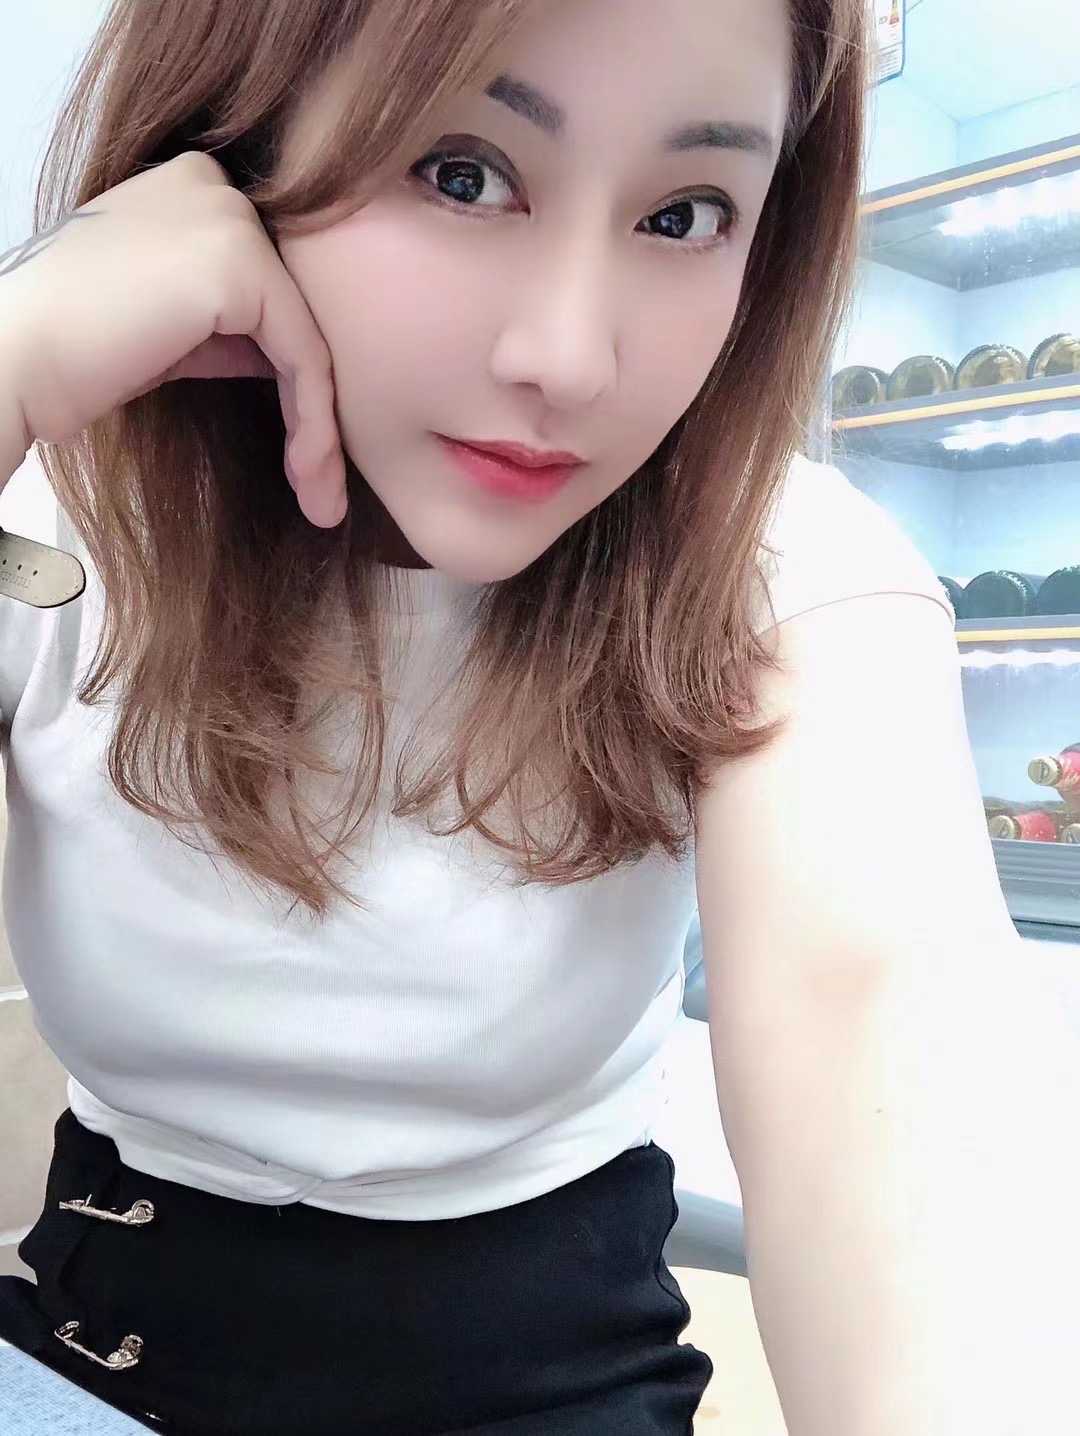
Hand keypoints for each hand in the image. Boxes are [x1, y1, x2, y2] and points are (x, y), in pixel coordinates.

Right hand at [0, 152, 345, 527]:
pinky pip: (303, 357)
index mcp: (195, 187)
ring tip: (321, 498)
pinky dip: (314, 424)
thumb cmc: (73, 348)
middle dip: (317, 407)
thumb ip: (230, 324)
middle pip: (298, 311)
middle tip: (323, 486)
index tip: (307, 448)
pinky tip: (309, 474)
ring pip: (308, 339)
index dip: (294, 371)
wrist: (11, 357)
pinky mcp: (237, 263)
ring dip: (321, 431)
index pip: (273, 287)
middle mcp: (217, 186)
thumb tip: (286, 354)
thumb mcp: (170, 324)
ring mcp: (228, 219)